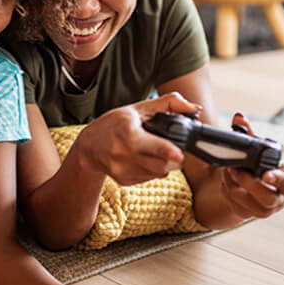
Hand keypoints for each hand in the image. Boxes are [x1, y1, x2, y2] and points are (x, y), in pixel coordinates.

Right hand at [71, 93, 197, 185]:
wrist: (88, 146)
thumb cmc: (114, 124)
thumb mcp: (138, 109)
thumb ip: (169, 104)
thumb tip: (195, 109)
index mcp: (127, 132)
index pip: (152, 145)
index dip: (168, 151)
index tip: (179, 155)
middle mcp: (122, 152)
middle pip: (162, 163)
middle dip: (174, 158)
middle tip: (172, 150)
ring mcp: (122, 168)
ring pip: (159, 173)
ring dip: (164, 164)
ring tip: (153, 152)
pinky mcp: (124, 180)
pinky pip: (150, 178)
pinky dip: (152, 170)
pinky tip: (141, 160)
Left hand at [214, 112, 283, 218]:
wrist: (247, 183)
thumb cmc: (257, 164)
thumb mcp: (256, 149)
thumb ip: (249, 133)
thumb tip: (239, 117)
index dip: (279, 181)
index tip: (265, 174)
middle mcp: (279, 198)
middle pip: (268, 199)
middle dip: (248, 183)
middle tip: (234, 169)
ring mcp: (264, 209)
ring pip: (249, 204)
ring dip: (233, 185)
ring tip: (229, 170)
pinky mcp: (248, 213)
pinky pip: (235, 205)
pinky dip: (227, 189)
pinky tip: (227, 180)